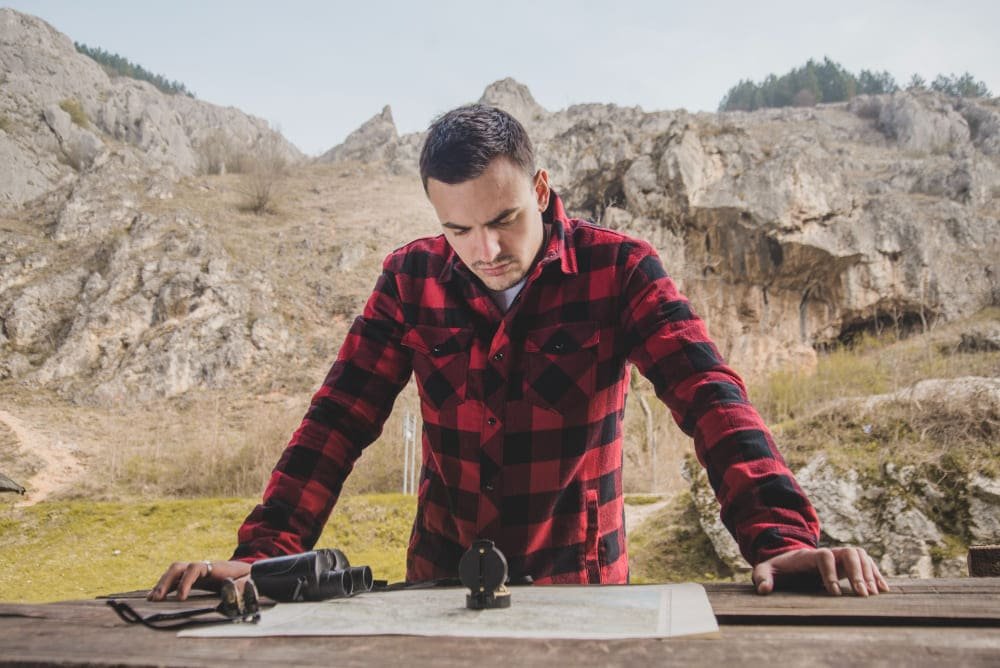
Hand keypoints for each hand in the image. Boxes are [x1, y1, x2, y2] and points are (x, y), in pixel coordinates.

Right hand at [147, 560, 251, 601]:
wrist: (248, 570)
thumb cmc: (248, 576)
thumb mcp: (249, 579)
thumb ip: (243, 585)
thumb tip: (233, 592)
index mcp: (215, 567)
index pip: (195, 568)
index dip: (186, 582)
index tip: (180, 597)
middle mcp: (202, 567)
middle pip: (179, 567)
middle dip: (166, 581)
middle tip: (156, 598)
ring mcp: (196, 572)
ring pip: (174, 573)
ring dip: (162, 584)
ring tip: (151, 599)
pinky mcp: (193, 579)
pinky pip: (175, 580)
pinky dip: (165, 587)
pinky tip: (155, 598)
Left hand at [752, 547, 889, 596]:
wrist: (790, 561)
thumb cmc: (779, 568)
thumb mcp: (765, 570)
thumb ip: (762, 577)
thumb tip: (763, 590)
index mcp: (809, 556)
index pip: (825, 556)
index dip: (830, 572)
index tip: (833, 592)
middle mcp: (829, 553)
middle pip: (849, 553)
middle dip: (857, 572)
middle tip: (862, 595)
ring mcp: (840, 557)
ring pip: (861, 556)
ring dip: (869, 573)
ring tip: (874, 594)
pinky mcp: (848, 564)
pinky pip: (867, 564)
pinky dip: (876, 574)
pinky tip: (883, 589)